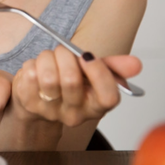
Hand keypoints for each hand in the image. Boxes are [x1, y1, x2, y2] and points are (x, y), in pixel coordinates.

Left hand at [12, 46, 142, 126]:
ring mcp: (49, 110)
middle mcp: (74, 114)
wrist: (37, 100)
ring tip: (48, 58)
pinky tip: (36, 68)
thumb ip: (114, 67)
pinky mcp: (28, 102)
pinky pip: (29, 74)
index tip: (88, 56)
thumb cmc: (67, 84)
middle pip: (71, 80)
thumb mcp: (92, 74)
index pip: (108, 97)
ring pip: (48, 76)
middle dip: (65, 55)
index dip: (99, 73)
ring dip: (47, 58)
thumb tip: (135, 64)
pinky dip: (32, 63)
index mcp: (95, 107)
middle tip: (62, 51)